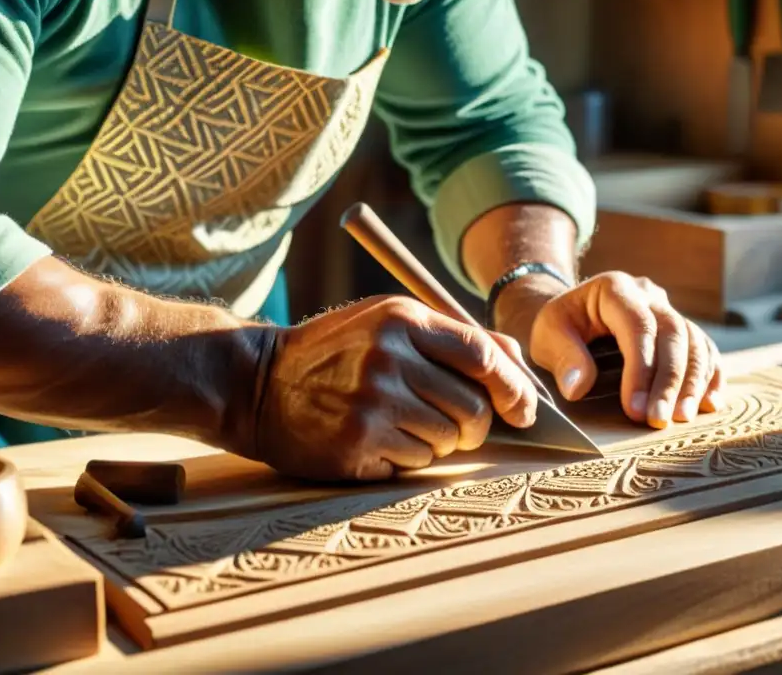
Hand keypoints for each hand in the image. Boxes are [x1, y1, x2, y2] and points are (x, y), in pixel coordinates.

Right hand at [247, 296, 536, 481]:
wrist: (258, 382)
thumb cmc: (336, 351)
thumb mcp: (388, 322)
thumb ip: (454, 337)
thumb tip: (517, 364)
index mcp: (402, 319)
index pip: (483, 355)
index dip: (513, 387)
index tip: (524, 410)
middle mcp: (389, 358)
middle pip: (473, 407)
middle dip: (476, 426)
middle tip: (459, 427)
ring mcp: (371, 403)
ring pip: (447, 441)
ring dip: (438, 442)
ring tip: (402, 425)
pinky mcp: (356, 443)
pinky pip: (414, 462)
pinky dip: (407, 458)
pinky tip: (377, 439)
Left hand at [526, 273, 723, 428]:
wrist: (571, 314)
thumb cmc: (559, 326)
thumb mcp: (547, 335)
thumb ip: (563, 358)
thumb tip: (578, 388)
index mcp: (615, 288)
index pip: (638, 326)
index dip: (641, 369)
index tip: (635, 408)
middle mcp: (649, 294)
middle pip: (673, 333)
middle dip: (669, 381)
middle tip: (660, 420)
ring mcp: (668, 309)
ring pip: (695, 341)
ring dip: (693, 382)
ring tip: (682, 418)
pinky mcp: (680, 327)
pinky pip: (705, 348)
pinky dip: (710, 375)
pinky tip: (709, 404)